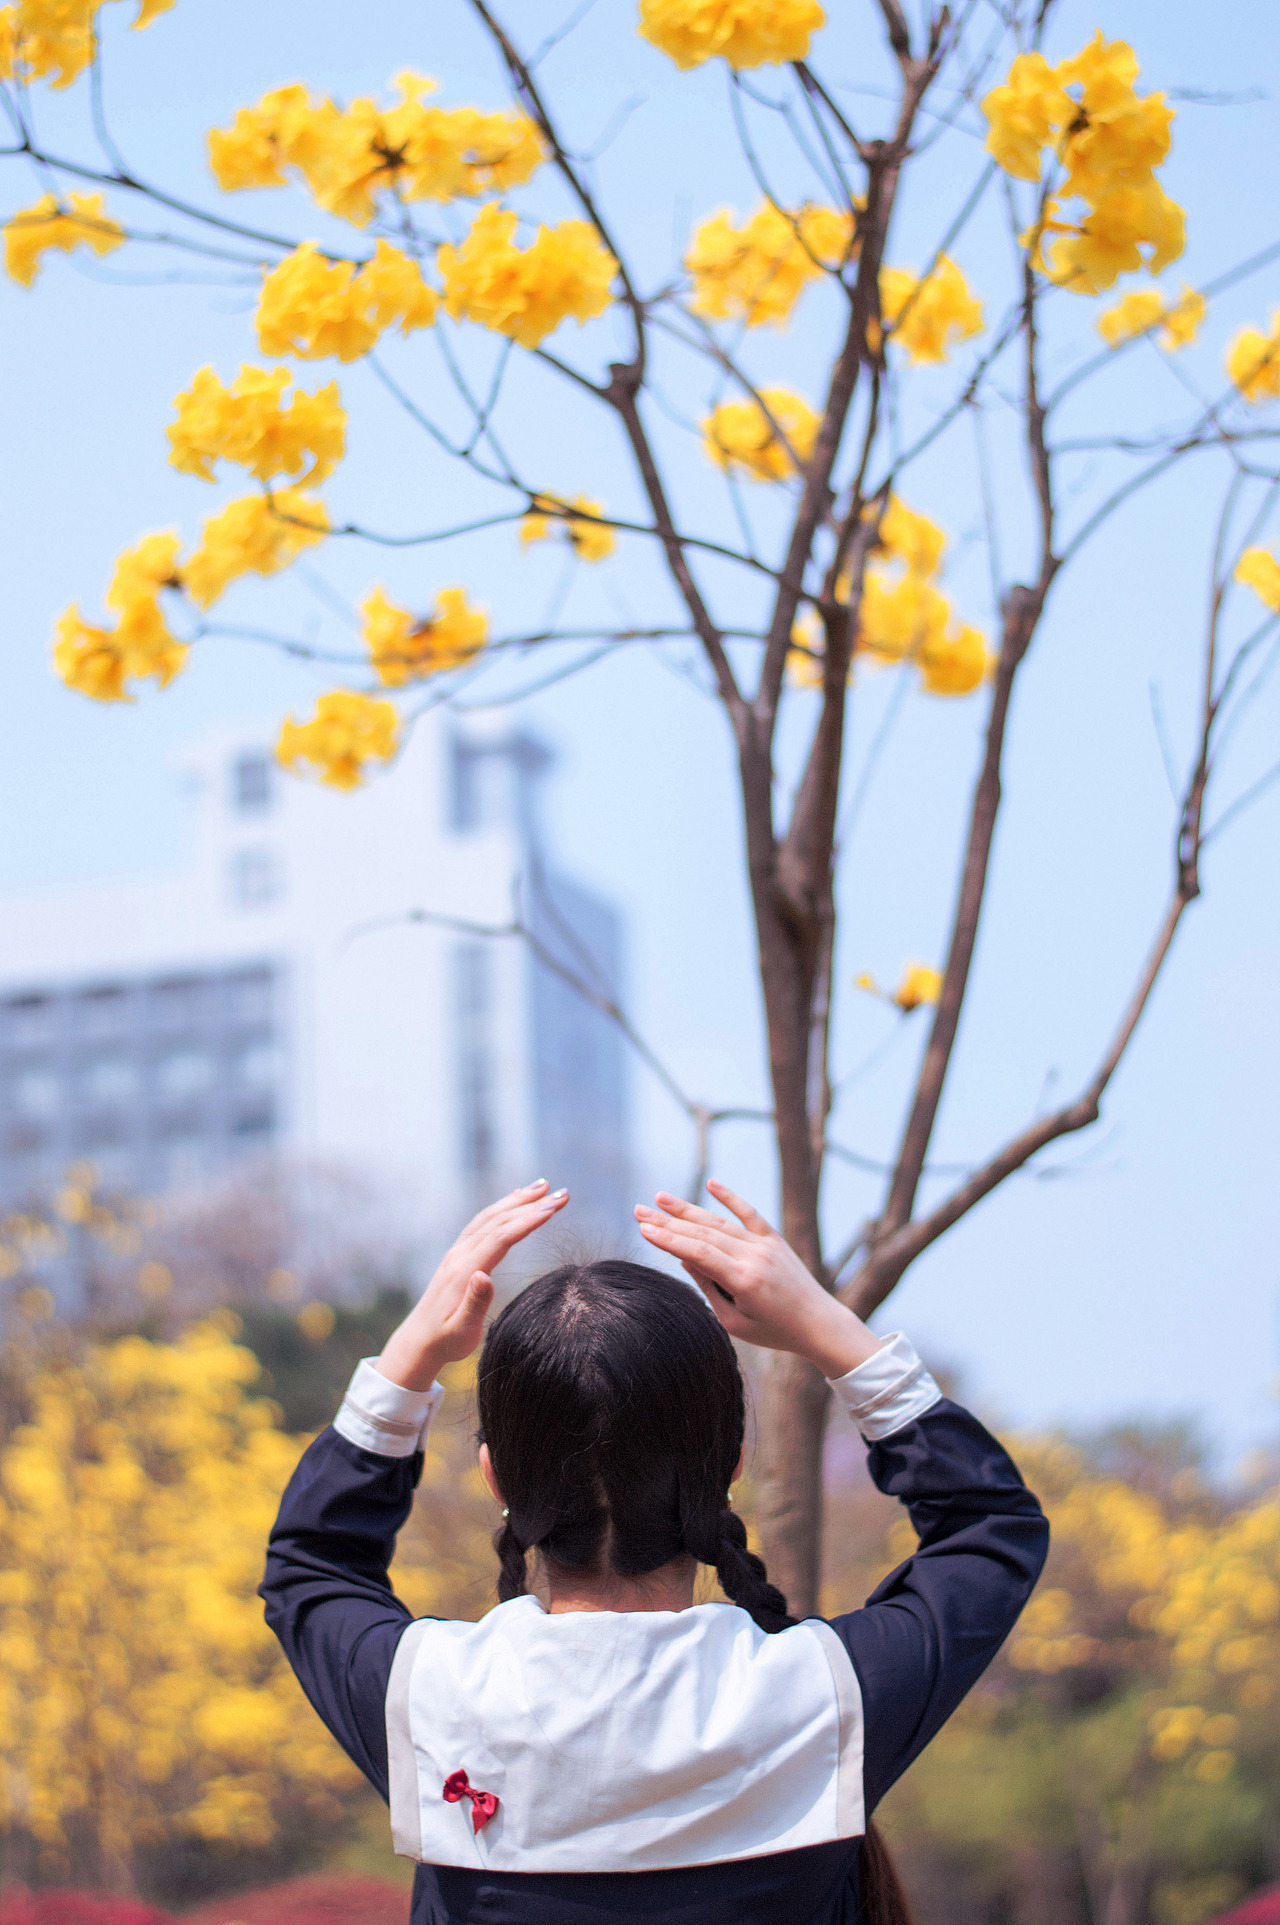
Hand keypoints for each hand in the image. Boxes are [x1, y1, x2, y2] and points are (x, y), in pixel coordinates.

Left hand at [377, 1180, 568, 1389]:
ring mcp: (458, 1252)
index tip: (553, 1208)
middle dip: (531, 1204)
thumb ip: (475, 1304)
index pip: (500, 1237)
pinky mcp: (458, 1254)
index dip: (527, 1220)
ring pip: (490, 1217)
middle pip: (499, 1221)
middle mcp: (460, 1255)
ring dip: (517, 1200)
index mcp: (464, 1271)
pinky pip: (482, 1222)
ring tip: (544, 1186)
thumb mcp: (461, 1331)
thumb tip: (484, 1275)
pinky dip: (502, 1207)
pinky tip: (515, 1200)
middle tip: (563, 1194)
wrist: (418, 1341)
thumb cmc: (445, 1341)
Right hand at [634, 1180, 880, 1379]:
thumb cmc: (774, 1331)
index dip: (668, 1240)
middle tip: (639, 1210)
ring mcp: (766, 1245)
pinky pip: (750, 1213)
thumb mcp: (735, 1322)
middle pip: (703, 1233)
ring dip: (688, 1209)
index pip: (697, 1252)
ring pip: (720, 1222)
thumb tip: (686, 1258)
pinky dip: (730, 1197)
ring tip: (661, 1198)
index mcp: (744, 1280)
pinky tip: (712, 1182)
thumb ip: (710, 1288)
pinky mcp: (775, 1240)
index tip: (643, 1229)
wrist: (819, 1324)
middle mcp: (755, 1256)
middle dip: (668, 1221)